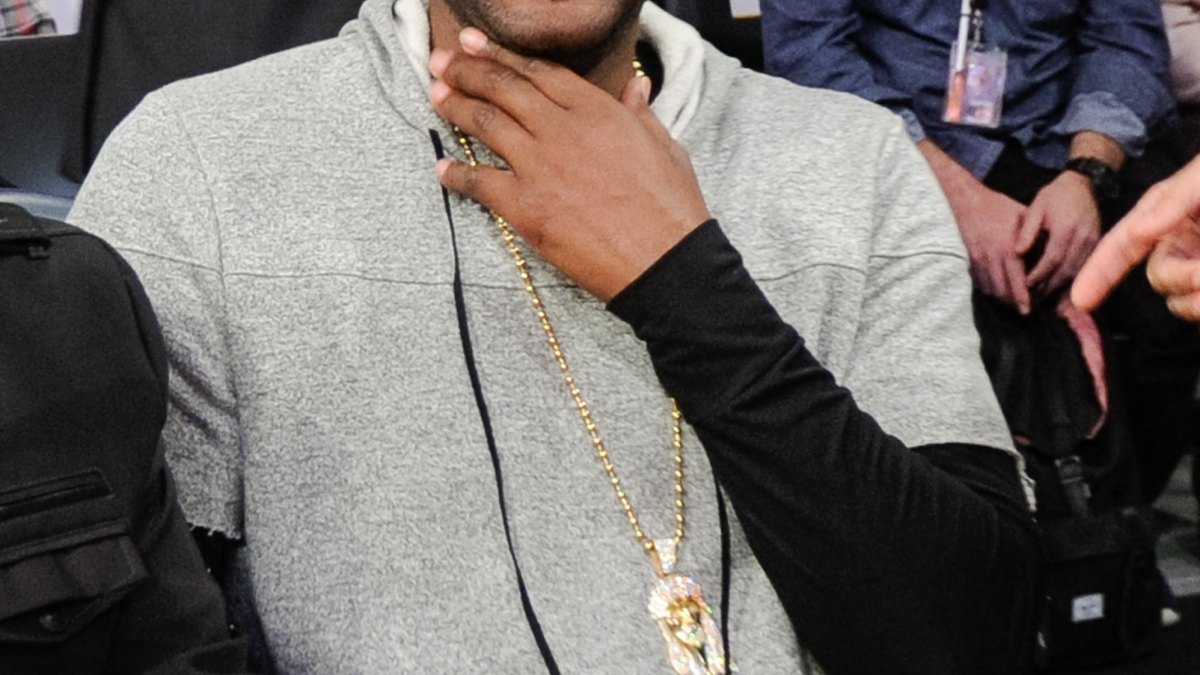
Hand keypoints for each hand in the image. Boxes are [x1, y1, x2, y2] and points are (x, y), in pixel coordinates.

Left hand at [429, 28, 710, 301]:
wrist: (666, 263)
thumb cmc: (672, 209)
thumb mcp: (666, 148)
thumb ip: (641, 114)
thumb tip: (635, 86)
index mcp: (599, 111)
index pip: (539, 72)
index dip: (502, 55)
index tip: (476, 43)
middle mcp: (564, 130)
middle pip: (504, 89)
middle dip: (468, 71)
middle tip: (443, 62)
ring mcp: (541, 167)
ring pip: (486, 124)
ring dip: (456, 107)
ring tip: (436, 96)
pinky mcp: (526, 207)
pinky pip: (479, 183)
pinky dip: (456, 174)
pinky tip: (442, 168)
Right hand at [951, 181, 1031, 313]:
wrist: (967, 202)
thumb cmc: (1000, 208)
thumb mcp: (1024, 217)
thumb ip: (1036, 237)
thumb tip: (1053, 254)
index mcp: (1009, 247)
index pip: (1016, 280)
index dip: (1022, 298)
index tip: (1028, 310)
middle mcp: (992, 256)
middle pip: (1002, 290)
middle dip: (1012, 302)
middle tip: (1024, 309)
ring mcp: (978, 260)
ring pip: (990, 289)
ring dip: (1001, 298)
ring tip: (1012, 302)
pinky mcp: (969, 261)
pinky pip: (979, 283)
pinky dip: (989, 289)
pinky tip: (998, 290)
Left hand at [1015, 171, 1100, 298]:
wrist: (1084, 185)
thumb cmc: (1056, 195)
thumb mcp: (1037, 206)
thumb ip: (1027, 230)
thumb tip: (1017, 252)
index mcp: (1067, 227)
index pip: (1052, 259)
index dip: (1038, 275)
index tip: (1024, 286)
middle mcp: (1084, 238)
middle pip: (1066, 271)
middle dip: (1048, 288)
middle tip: (1031, 300)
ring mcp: (1094, 243)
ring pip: (1079, 274)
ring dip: (1061, 290)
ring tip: (1043, 300)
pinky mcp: (1098, 247)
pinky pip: (1086, 270)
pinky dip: (1074, 284)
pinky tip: (1061, 294)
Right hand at [1072, 156, 1199, 322]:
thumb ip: (1174, 200)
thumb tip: (1141, 228)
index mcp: (1170, 215)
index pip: (1125, 244)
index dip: (1101, 271)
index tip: (1083, 300)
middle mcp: (1186, 244)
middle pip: (1162, 277)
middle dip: (1182, 277)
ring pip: (1186, 300)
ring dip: (1199, 299)